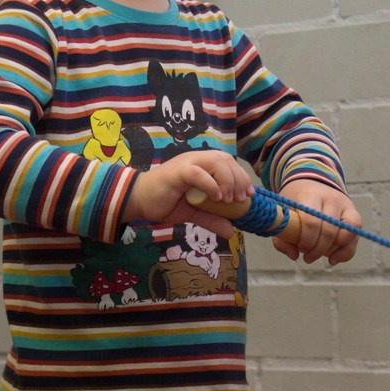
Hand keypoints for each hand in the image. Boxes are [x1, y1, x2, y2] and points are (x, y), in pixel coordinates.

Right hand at [123, 150, 254, 237]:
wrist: (139, 200)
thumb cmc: (166, 202)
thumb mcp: (194, 212)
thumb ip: (212, 219)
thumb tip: (232, 231)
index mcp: (204, 165)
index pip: (229, 163)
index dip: (243, 177)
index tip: (250, 195)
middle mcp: (198, 159)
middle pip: (226, 160)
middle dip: (239, 179)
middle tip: (241, 199)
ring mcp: (188, 163)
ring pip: (215, 161)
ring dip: (227, 180)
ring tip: (228, 199)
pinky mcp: (177, 172)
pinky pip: (198, 172)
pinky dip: (210, 184)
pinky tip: (216, 198)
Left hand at [273, 179, 361, 265]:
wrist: (311, 183)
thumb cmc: (295, 202)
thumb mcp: (283, 214)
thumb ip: (282, 237)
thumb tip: (294, 256)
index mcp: (310, 195)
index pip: (311, 221)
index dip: (306, 240)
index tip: (300, 248)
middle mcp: (331, 198)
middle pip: (329, 230)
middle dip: (317, 250)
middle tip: (307, 256)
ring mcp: (345, 205)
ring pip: (347, 232)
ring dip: (333, 250)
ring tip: (321, 256)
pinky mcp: (353, 213)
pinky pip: (355, 234)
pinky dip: (346, 251)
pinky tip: (333, 258)